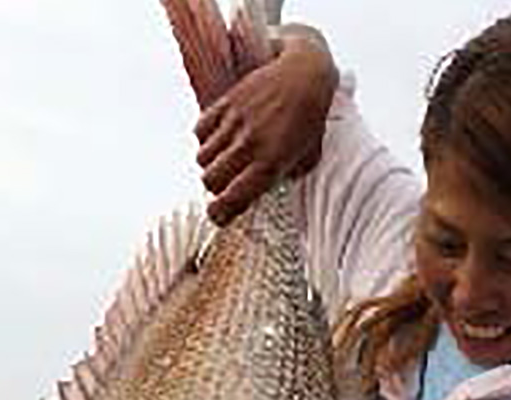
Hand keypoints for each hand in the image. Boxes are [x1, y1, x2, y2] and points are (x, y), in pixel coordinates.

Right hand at [195, 30, 337, 225]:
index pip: (232, 200)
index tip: (219, 216)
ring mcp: (234, 124)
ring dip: (211, 163)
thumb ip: (285, 176)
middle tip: (228, 182)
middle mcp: (249, 146)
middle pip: (210, 181)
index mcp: (271, 164)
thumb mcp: (308, 157)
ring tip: (226, 156)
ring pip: (202, 158)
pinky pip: (199, 130)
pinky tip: (221, 136)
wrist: (305, 73)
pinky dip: (206, 138)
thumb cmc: (310, 117)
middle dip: (216, 187)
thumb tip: (263, 186)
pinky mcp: (225, 104)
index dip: (220, 214)